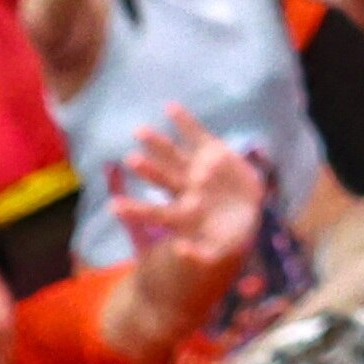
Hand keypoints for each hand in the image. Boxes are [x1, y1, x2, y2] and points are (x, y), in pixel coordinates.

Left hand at [107, 108, 270, 266]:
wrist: (250, 213)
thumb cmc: (229, 236)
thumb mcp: (218, 251)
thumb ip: (201, 255)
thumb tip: (179, 251)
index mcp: (182, 215)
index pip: (155, 212)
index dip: (135, 210)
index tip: (112, 207)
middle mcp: (184, 189)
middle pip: (162, 178)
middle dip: (147, 169)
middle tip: (128, 159)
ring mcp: (197, 169)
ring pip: (174, 155)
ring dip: (158, 143)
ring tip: (139, 131)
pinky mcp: (213, 152)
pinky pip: (196, 135)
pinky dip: (184, 122)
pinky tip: (170, 108)